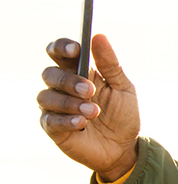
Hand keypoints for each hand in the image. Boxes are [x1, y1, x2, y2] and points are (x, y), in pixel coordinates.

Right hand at [38, 34, 139, 181]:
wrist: (124, 147)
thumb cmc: (122, 115)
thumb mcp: (123, 88)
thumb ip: (110, 64)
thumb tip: (99, 36)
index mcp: (78, 72)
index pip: (59, 52)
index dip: (62, 47)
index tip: (75, 49)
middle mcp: (62, 87)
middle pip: (50, 74)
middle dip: (69, 80)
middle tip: (90, 90)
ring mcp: (55, 108)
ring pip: (46, 96)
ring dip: (70, 102)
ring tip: (93, 111)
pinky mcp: (54, 128)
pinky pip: (50, 120)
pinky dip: (65, 120)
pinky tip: (81, 122)